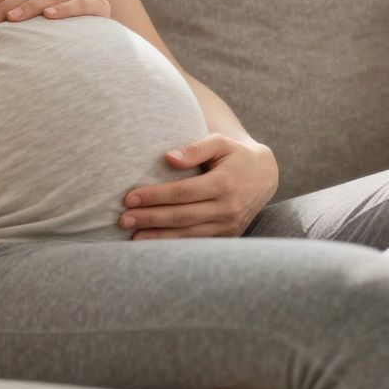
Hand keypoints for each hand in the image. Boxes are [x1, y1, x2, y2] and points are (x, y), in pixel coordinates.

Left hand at [0, 0, 110, 23]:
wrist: (99, 28)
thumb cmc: (63, 17)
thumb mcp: (42, 4)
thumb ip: (20, 3)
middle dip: (9, 4)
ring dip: (31, 6)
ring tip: (13, 19)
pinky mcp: (99, 4)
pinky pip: (79, 4)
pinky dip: (63, 9)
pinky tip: (49, 16)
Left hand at [119, 134, 279, 238]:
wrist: (265, 176)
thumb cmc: (235, 155)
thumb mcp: (219, 143)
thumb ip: (195, 149)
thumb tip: (168, 158)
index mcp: (224, 183)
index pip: (182, 192)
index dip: (154, 196)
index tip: (129, 197)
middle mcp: (227, 208)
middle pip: (181, 216)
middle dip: (149, 218)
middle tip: (123, 220)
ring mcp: (229, 226)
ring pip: (188, 235)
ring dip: (159, 237)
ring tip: (133, 236)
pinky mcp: (228, 237)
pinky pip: (198, 243)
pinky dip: (176, 246)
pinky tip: (155, 244)